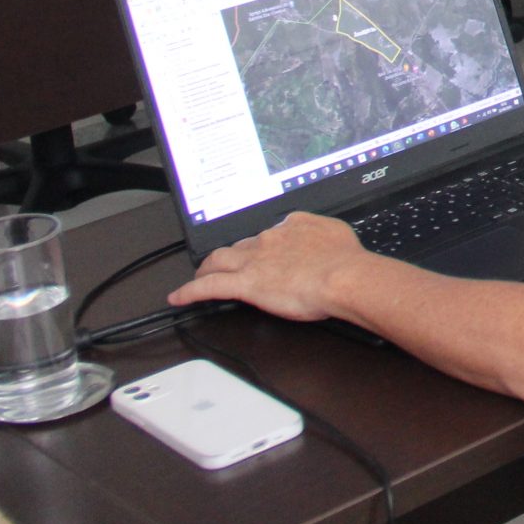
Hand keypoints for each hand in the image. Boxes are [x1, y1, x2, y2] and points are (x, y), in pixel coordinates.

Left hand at [169, 212, 367, 321]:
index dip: (259, 245)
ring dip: (206, 269)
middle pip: (237, 245)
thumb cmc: (345, 260)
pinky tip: (178, 297)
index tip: (259, 252)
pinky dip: (189, 291)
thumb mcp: (336, 231)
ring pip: (217, 261)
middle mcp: (268, 240)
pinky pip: (208, 287)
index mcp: (291, 226)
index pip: (267, 233)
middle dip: (227, 255)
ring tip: (198, 277)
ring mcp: (254, 261)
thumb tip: (316, 232)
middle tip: (220, 265)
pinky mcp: (244, 284)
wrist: (343, 276)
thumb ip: (320, 228)